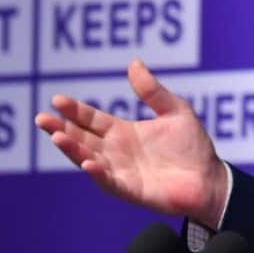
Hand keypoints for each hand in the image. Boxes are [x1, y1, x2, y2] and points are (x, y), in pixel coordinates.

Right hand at [35, 59, 227, 226]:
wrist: (211, 179)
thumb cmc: (193, 146)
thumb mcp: (175, 111)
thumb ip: (152, 91)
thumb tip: (134, 62)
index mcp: (124, 132)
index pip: (91, 119)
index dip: (75, 110)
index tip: (57, 99)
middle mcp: (116, 152)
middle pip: (82, 138)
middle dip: (61, 128)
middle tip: (42, 118)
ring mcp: (121, 172)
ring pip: (88, 159)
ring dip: (72, 149)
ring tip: (56, 136)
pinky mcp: (131, 190)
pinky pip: (109, 182)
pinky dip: (97, 173)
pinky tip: (88, 162)